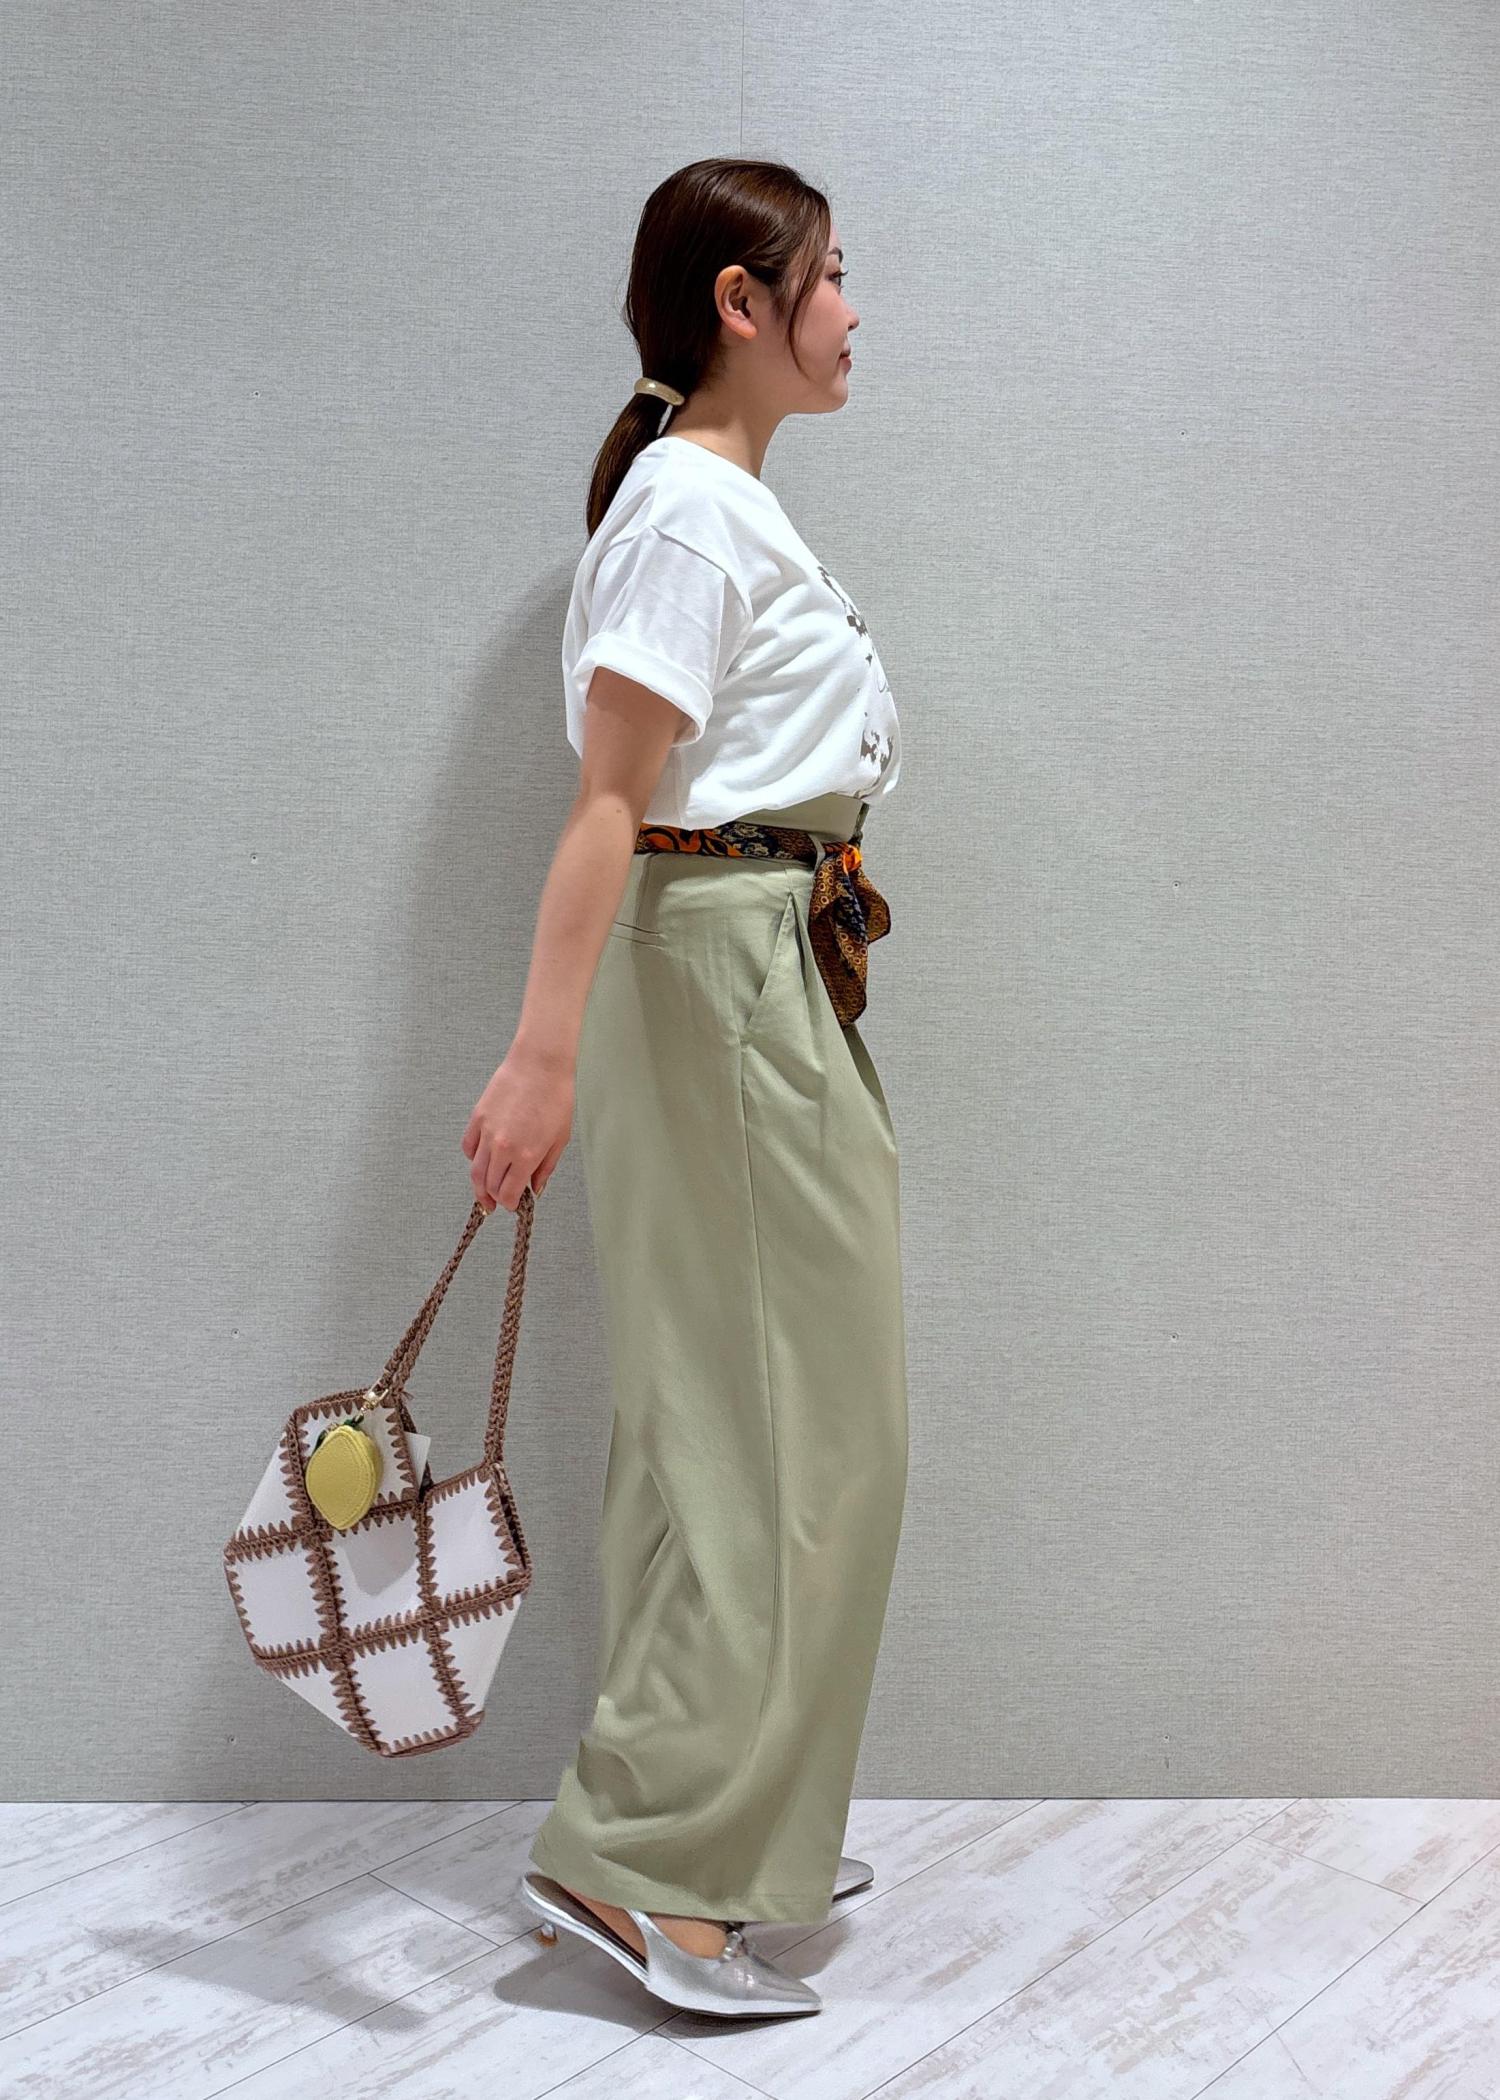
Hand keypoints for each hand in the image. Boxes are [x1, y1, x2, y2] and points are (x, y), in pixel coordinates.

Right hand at [461, 1041, 573, 1214]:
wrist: (540, 1065)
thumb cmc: (555, 1097)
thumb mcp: (560, 1139)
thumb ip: (545, 1168)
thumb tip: (536, 1188)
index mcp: (525, 1156)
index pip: (508, 1193)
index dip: (510, 1204)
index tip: (514, 1205)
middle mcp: (502, 1148)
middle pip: (489, 1185)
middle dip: (494, 1198)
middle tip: (497, 1203)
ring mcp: (486, 1133)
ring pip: (475, 1170)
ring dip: (479, 1185)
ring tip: (483, 1193)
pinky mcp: (477, 1118)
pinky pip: (468, 1147)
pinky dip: (473, 1158)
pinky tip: (481, 1160)